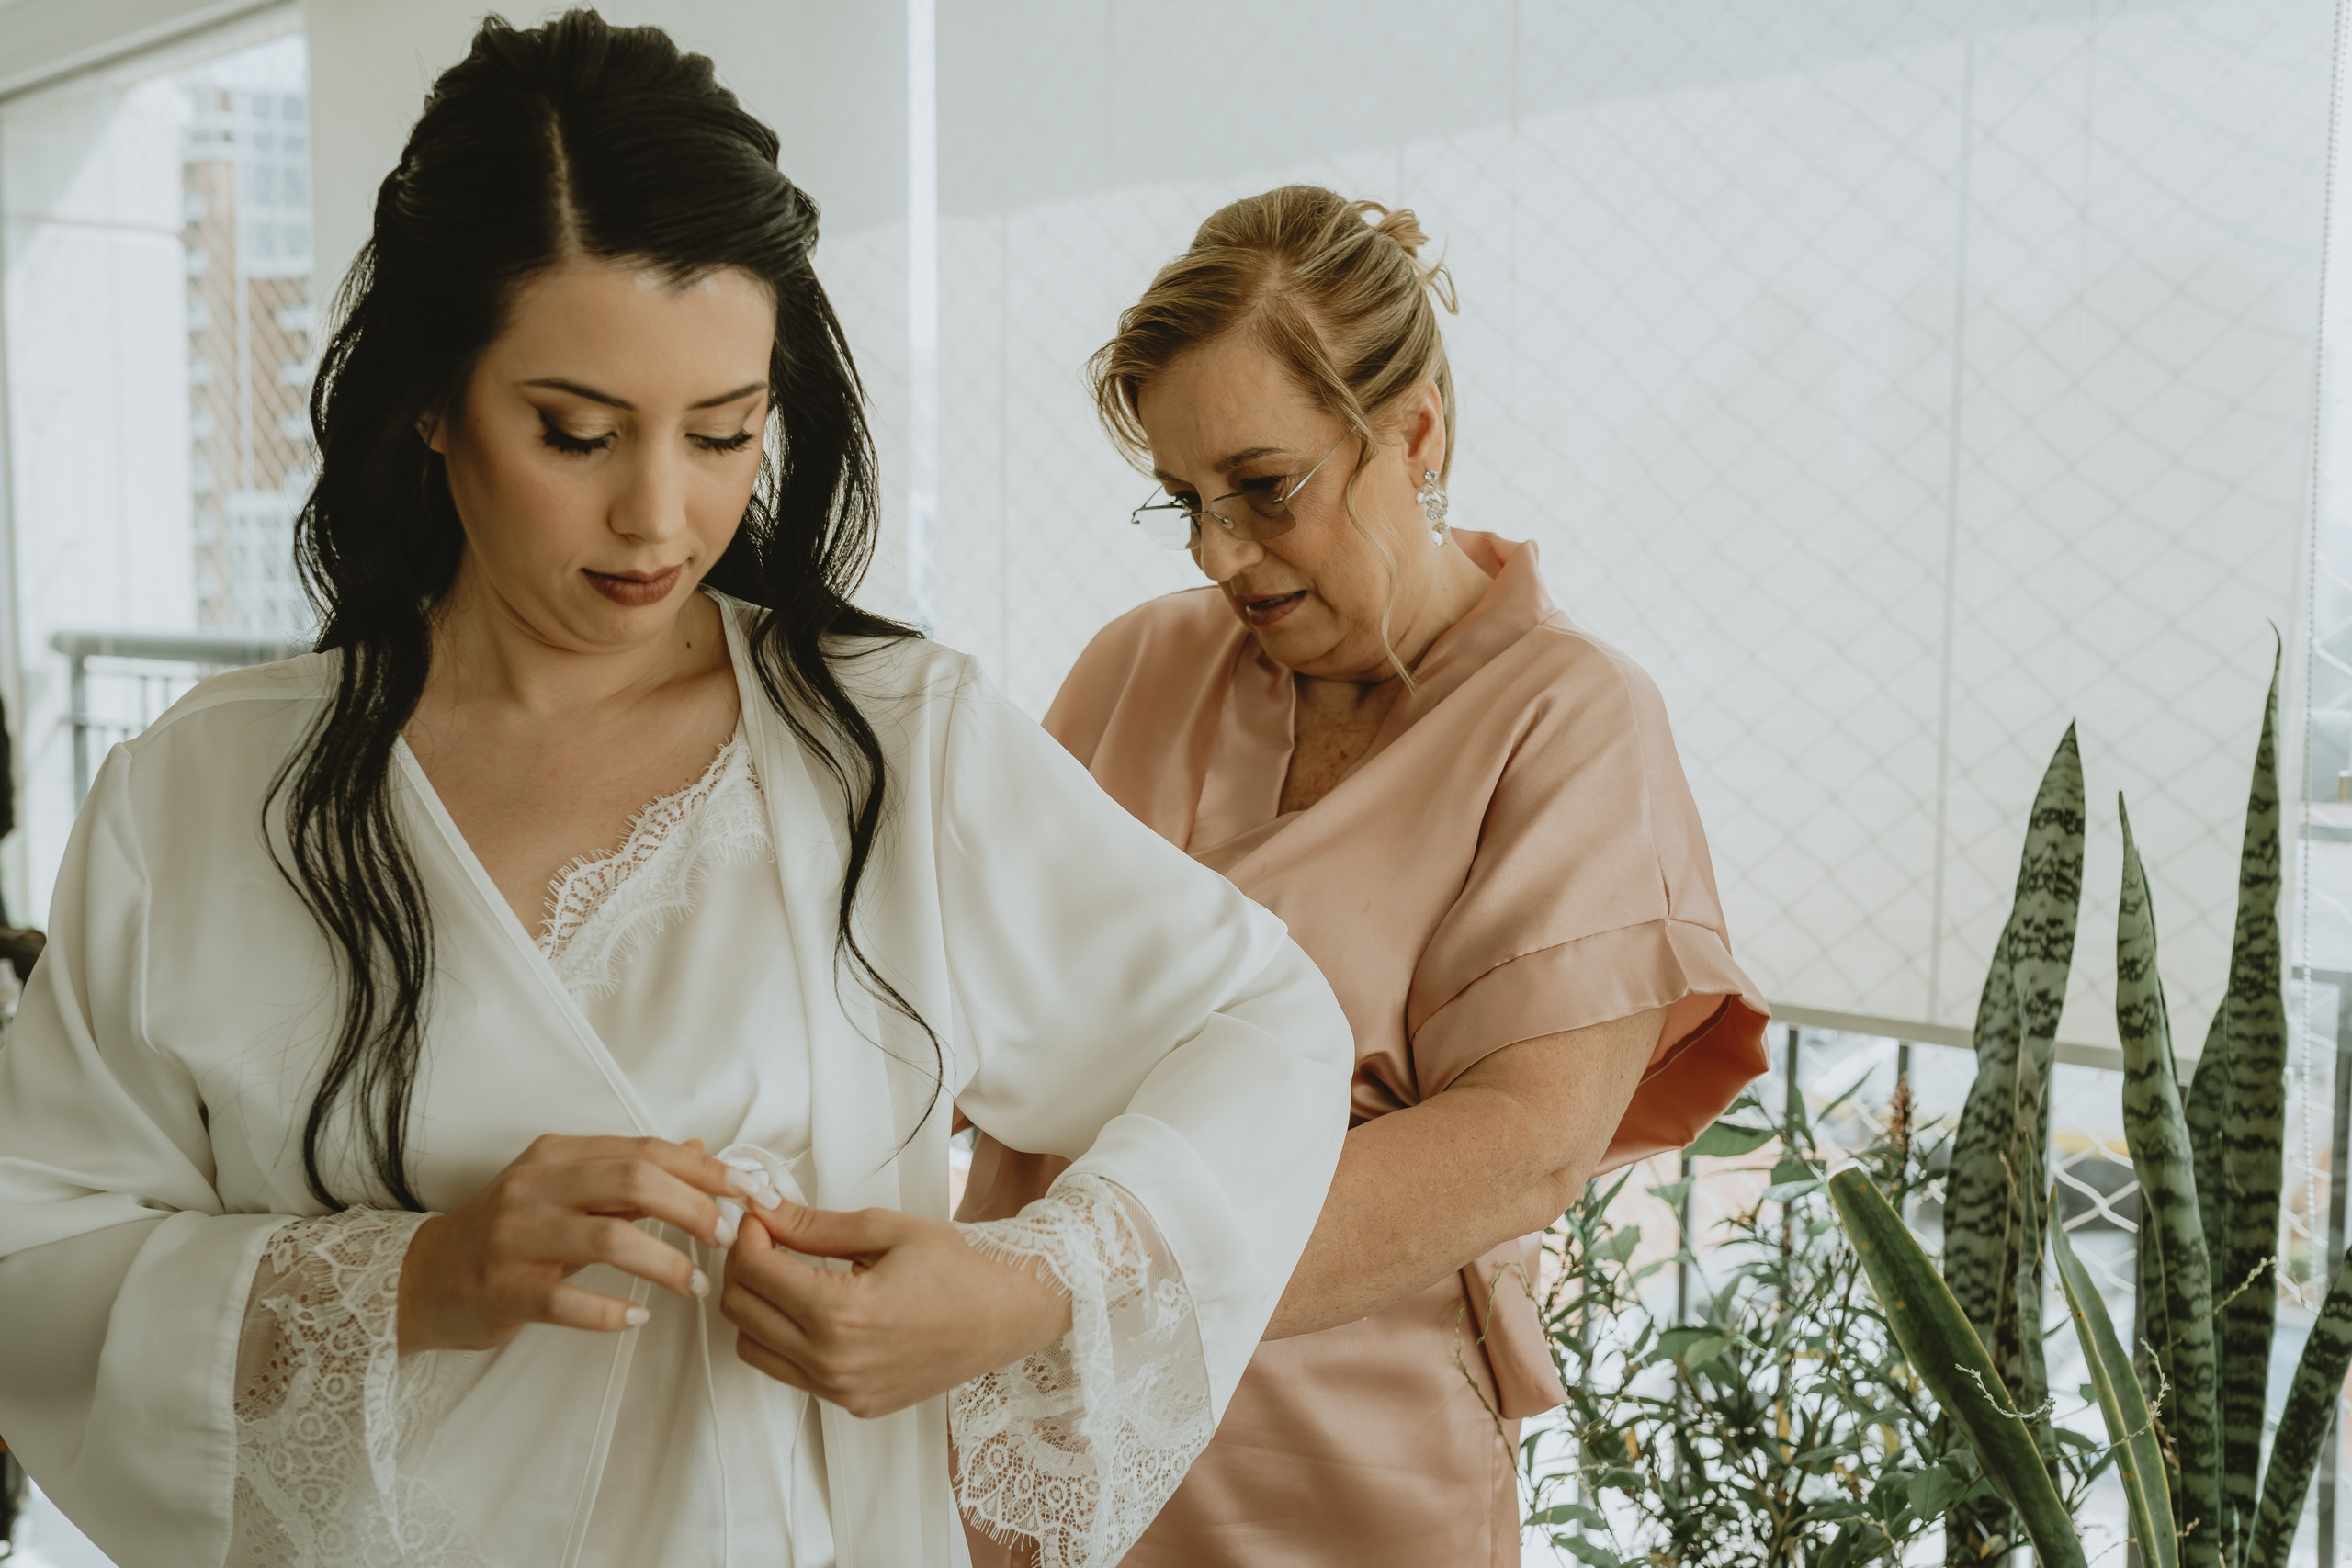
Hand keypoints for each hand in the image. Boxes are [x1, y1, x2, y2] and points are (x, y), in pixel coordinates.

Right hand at [398, 1134, 746, 1353]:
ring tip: (695, 1285)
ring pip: (607, 1238)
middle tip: (729, 1238)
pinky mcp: (502, 1288)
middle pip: (634, 1182)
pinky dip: (610, 1310)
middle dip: (694, 1209)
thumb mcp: (567, 1189)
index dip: (706, 1170)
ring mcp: (515, 1237)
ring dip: (664, 1263)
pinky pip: (566, 1301)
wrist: (425, 1278)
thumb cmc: (509, 1233)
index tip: (750, 1193)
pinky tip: (639, 1316)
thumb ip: (629, 1173)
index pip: (646, 1151)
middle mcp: (536, 1187)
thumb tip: (697, 1148)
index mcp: (558, 1156)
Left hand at [721, 1200, 1072, 1418]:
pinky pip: (792, 1374)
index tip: (761, 1216)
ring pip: (755, 1349)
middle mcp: (834, 1363)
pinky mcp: (855, 1405)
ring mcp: (844, 1391)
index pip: (754, 1270)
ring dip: (758, 1307)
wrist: (1012, 1312)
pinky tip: (816, 1308)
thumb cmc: (961, 1266)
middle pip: (742, 1311)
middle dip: (744, 1266)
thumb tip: (765, 1213)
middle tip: (768, 1239)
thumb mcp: (887, 1229)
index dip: (747, 1234)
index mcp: (841, 1314)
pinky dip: (786, 1339)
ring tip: (788, 1274)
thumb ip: (815, 1226)